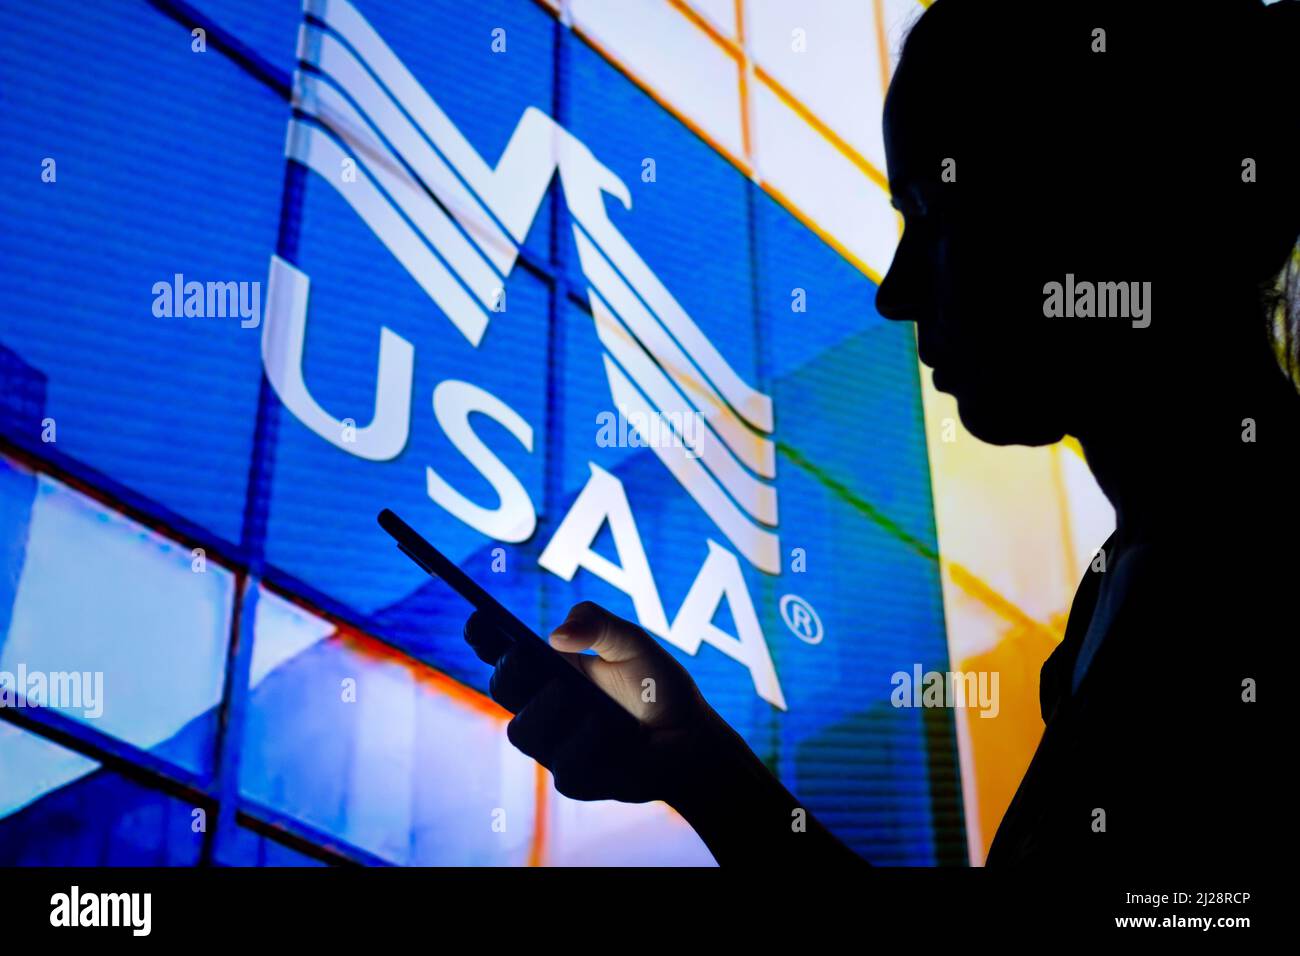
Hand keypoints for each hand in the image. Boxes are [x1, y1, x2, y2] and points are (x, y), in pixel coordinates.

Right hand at [463, 601, 719, 804]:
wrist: (691, 737)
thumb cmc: (657, 687)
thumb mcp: (634, 644)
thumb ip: (599, 626)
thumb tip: (556, 636)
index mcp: (549, 668)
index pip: (501, 650)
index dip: (481, 634)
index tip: (480, 617)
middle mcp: (542, 704)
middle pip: (501, 686)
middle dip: (512, 671)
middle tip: (532, 657)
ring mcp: (553, 744)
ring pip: (523, 730)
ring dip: (557, 711)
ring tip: (598, 708)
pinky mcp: (574, 779)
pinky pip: (564, 766)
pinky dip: (593, 745)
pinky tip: (616, 736)